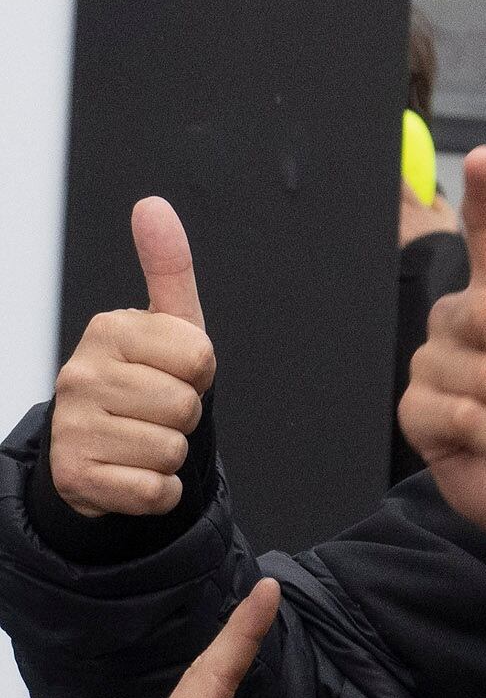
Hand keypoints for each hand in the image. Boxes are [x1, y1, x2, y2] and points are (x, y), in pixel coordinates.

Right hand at [47, 199, 216, 518]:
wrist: (98, 452)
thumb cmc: (142, 383)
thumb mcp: (165, 326)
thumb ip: (167, 268)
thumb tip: (153, 206)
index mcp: (108, 331)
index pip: (200, 357)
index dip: (199, 373)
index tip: (171, 372)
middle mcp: (79, 374)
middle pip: (187, 406)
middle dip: (185, 416)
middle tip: (154, 411)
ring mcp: (72, 426)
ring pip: (173, 450)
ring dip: (171, 453)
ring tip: (140, 439)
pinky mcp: (76, 476)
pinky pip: (157, 490)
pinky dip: (159, 490)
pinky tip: (132, 472)